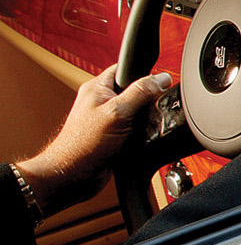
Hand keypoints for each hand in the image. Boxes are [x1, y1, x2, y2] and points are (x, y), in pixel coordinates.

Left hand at [16, 67, 172, 214]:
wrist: (75, 175)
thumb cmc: (83, 144)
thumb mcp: (118, 112)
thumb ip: (141, 92)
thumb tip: (161, 78)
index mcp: (97, 87)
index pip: (125, 68)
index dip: (143, 73)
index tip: (157, 83)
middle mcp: (101, 101)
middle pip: (135, 90)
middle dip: (146, 100)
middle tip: (146, 111)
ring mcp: (107, 119)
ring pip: (137, 111)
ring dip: (143, 120)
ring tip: (139, 128)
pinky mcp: (114, 136)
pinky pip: (135, 128)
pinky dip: (140, 133)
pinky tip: (138, 139)